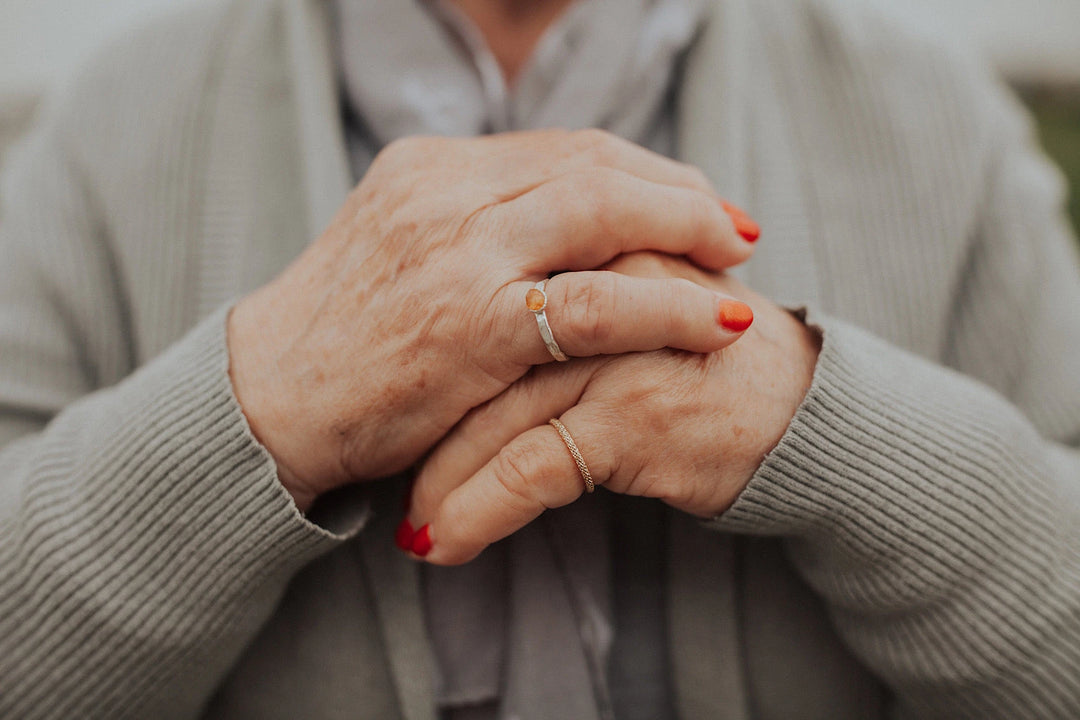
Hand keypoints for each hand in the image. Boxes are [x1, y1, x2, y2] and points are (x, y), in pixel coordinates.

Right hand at [227, 131, 759, 509]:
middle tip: (732, 224)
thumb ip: (471, 228)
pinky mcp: (471, 325)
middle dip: (679, 190)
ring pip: (604, 212)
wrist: (264, 402)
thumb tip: (555, 225)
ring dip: (687, 229)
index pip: (563, 149)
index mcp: (430, 169)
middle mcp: (446, 192)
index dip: (641, 170)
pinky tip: (717, 321)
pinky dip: (669, 307)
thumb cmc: (338, 341)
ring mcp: (458, 253)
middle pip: (595, 164)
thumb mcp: (398, 252)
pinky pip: (597, 304)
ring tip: (737, 258)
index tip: (687, 196)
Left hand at [402, 252, 820, 562]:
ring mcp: (615, 345)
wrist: (800, 406)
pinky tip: (444, 548)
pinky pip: (531, 468)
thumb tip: (481, 325)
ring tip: (407, 527)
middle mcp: (596, 282)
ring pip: (492, 415)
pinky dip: (479, 513)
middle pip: (475, 353)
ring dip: (438, 481)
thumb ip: (563, 287)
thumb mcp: (631, 296)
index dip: (426, 352)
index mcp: (589, 242)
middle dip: (418, 421)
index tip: (385, 402)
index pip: (482, 290)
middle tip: (373, 466)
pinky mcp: (634, 411)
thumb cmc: (703, 356)